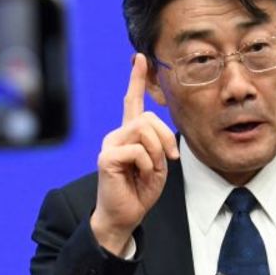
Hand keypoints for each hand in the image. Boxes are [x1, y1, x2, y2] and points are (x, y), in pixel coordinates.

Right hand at [90, 54, 179, 253]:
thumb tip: (157, 132)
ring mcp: (110, 145)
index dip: (136, 79)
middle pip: (148, 118)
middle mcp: (117, 135)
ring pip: (144, 131)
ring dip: (157, 153)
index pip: (132, 101)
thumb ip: (158, 142)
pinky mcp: (107, 157)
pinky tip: (140, 176)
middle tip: (168, 160)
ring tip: (151, 171)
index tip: (140, 58)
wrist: (124, 216)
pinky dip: (148, 165)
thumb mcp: (157, 163)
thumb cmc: (140, 190)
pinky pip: (138, 150)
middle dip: (165, 138)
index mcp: (129, 135)